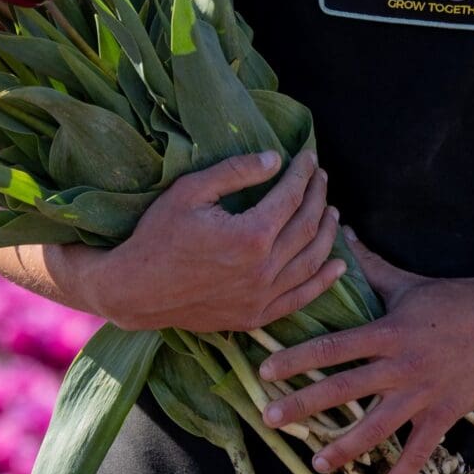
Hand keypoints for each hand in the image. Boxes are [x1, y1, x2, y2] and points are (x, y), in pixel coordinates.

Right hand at [77, 146, 345, 332]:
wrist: (134, 290)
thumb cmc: (157, 235)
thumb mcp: (190, 191)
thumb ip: (235, 172)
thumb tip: (275, 159)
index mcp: (249, 235)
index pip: (291, 197)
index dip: (303, 174)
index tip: (308, 157)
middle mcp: (263, 269)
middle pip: (307, 226)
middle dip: (318, 197)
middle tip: (321, 178)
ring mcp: (261, 297)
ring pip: (312, 261)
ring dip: (327, 234)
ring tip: (331, 212)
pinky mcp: (255, 317)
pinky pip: (301, 298)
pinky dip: (324, 281)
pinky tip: (338, 265)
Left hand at [253, 226, 473, 473]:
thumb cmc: (456, 298)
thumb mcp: (409, 282)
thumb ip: (370, 266)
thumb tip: (341, 232)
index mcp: (388, 331)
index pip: (333, 346)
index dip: (297, 358)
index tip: (266, 371)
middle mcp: (401, 365)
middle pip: (344, 388)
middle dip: (304, 405)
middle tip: (270, 419)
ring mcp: (424, 393)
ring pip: (377, 427)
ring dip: (345, 447)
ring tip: (318, 463)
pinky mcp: (446, 413)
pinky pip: (419, 451)